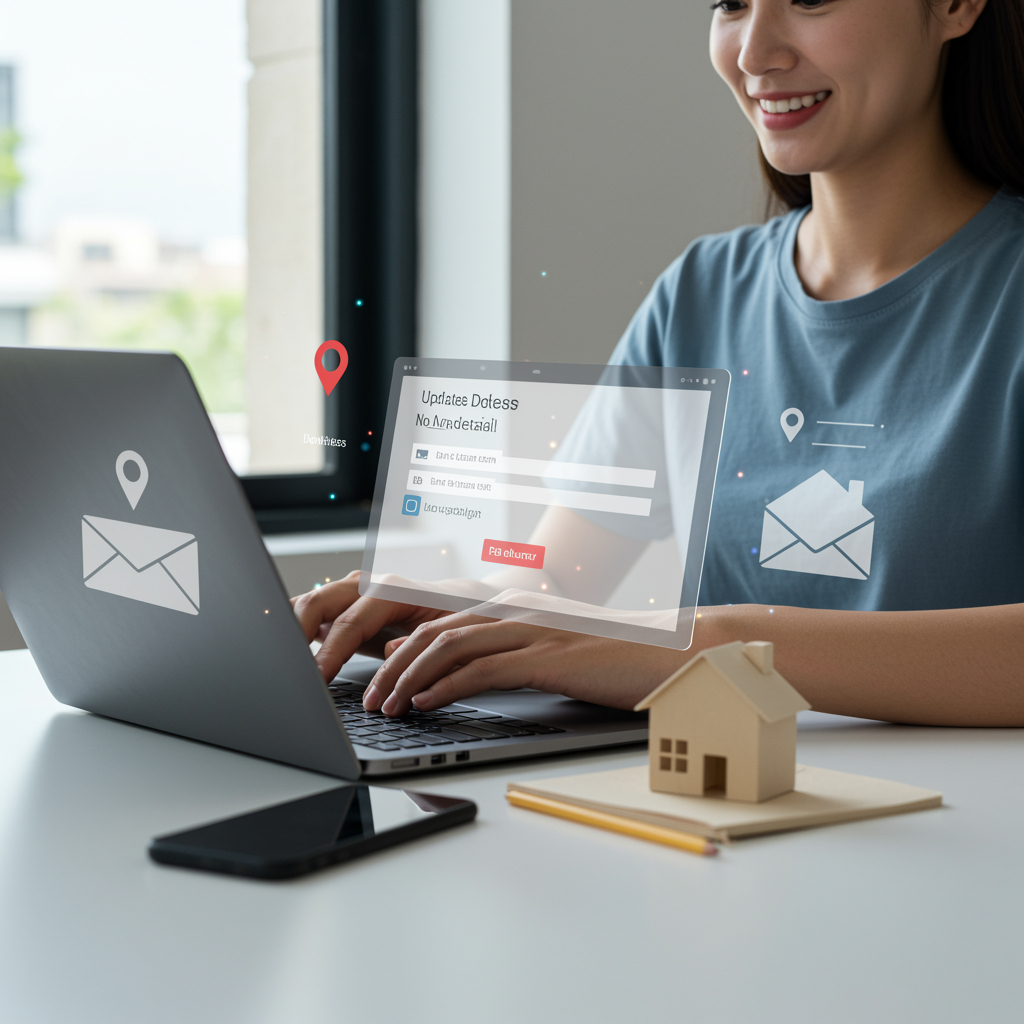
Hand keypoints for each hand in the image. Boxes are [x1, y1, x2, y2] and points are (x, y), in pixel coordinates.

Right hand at [291, 571, 447, 681]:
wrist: (454, 602)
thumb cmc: (452, 620)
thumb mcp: (444, 636)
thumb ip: (418, 646)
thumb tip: (389, 654)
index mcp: (391, 591)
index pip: (351, 622)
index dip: (331, 652)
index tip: (317, 678)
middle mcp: (366, 585)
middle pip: (318, 603)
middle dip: (297, 635)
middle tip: (289, 670)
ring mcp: (349, 591)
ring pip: (308, 602)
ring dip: (291, 629)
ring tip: (281, 660)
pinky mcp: (340, 604)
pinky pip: (309, 610)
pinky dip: (294, 628)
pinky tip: (285, 649)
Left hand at [361, 611, 685, 715]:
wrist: (670, 651)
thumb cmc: (611, 658)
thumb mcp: (549, 651)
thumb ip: (501, 655)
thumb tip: (451, 673)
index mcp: (512, 608)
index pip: (440, 622)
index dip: (400, 648)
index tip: (377, 676)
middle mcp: (514, 611)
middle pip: (433, 631)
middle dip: (392, 666)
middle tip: (371, 698)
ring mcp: (530, 631)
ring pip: (448, 647)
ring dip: (409, 679)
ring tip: (388, 707)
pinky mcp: (547, 656)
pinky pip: (482, 670)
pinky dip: (445, 688)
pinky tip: (426, 706)